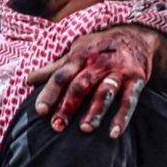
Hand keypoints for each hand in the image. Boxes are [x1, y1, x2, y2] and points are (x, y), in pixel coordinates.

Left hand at [27, 25, 156, 138]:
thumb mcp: (76, 52)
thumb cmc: (99, 47)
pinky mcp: (136, 80)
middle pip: (80, 86)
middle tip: (57, 126)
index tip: (40, 111)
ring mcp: (118, 71)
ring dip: (95, 111)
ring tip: (85, 129)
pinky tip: (114, 133)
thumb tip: (28, 80)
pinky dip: (123, 117)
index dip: (49, 93)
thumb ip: (54, 69)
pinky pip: (130, 100)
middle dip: (68, 106)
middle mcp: (97, 63)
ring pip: (105, 93)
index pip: (61, 76)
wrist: (137, 33)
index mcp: (79, 57)